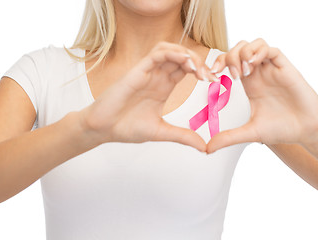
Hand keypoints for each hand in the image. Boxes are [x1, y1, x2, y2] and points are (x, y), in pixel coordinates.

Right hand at [79, 42, 216, 151]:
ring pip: (170, 50)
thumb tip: (204, 147)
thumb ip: (182, 136)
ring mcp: (147, 72)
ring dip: (187, 55)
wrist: (102, 129)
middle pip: (182, 57)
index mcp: (163, 87)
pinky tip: (185, 63)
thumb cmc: (126, 128)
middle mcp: (157, 76)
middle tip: (211, 76)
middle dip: (199, 62)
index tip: (215, 82)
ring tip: (199, 69)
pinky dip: (173, 53)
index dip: (203, 71)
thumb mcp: (161, 132)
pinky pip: (157, 53)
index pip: (186, 70)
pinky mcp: (137, 70)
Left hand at [207, 38, 317, 152]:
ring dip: (243, 53)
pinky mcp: (285, 68)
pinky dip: (259, 52)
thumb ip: (228, 137)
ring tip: (242, 71)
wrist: (305, 131)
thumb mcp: (250, 133)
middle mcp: (258, 74)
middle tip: (231, 76)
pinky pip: (271, 49)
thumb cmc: (281, 129)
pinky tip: (253, 66)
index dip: (218, 63)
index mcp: (248, 84)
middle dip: (229, 57)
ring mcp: (271, 69)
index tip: (212, 76)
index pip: (229, 62)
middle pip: (238, 49)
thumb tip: (207, 149)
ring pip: (254, 44)